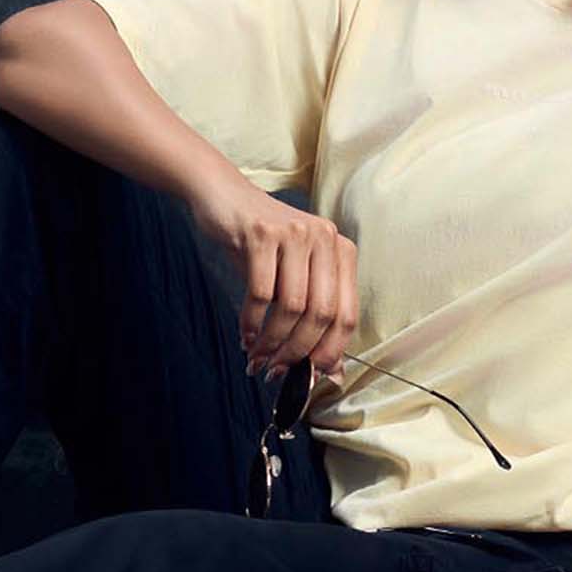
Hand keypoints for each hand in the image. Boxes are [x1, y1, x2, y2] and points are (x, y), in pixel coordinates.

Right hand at [186, 177, 355, 384]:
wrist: (224, 197)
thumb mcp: (293, 274)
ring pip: (292, 307)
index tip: (312, 374)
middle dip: (298, 351)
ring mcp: (294, 234)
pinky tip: (245, 335)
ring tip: (258, 357)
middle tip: (277, 370)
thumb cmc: (261, 243)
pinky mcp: (262, 234)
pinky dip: (251, 322)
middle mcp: (325, 238)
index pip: (348, 313)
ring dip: (273, 341)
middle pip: (322, 313)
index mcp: (342, 250)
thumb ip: (314, 316)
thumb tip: (330, 371)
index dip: (331, 351)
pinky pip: (261, 294)